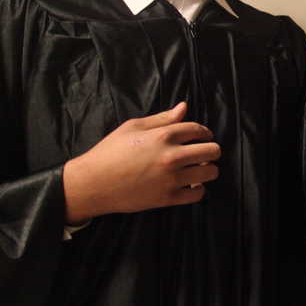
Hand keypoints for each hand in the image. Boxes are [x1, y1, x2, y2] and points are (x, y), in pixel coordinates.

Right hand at [62, 102, 219, 223]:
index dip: (204, 132)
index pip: (199, 130)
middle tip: (204, 153)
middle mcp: (171, 156)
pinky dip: (198, 190)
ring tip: (198, 169)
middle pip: (212, 151)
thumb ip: (162, 118)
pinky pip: (198, 194)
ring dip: (208, 170)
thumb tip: (184, 107)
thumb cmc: (110, 152)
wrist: (92, 183)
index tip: (202, 137)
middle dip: (211, 150)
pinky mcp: (168, 198)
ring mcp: (171, 179)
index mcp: (163, 136)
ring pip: (210, 173)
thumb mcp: (132, 127)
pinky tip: (189, 185)